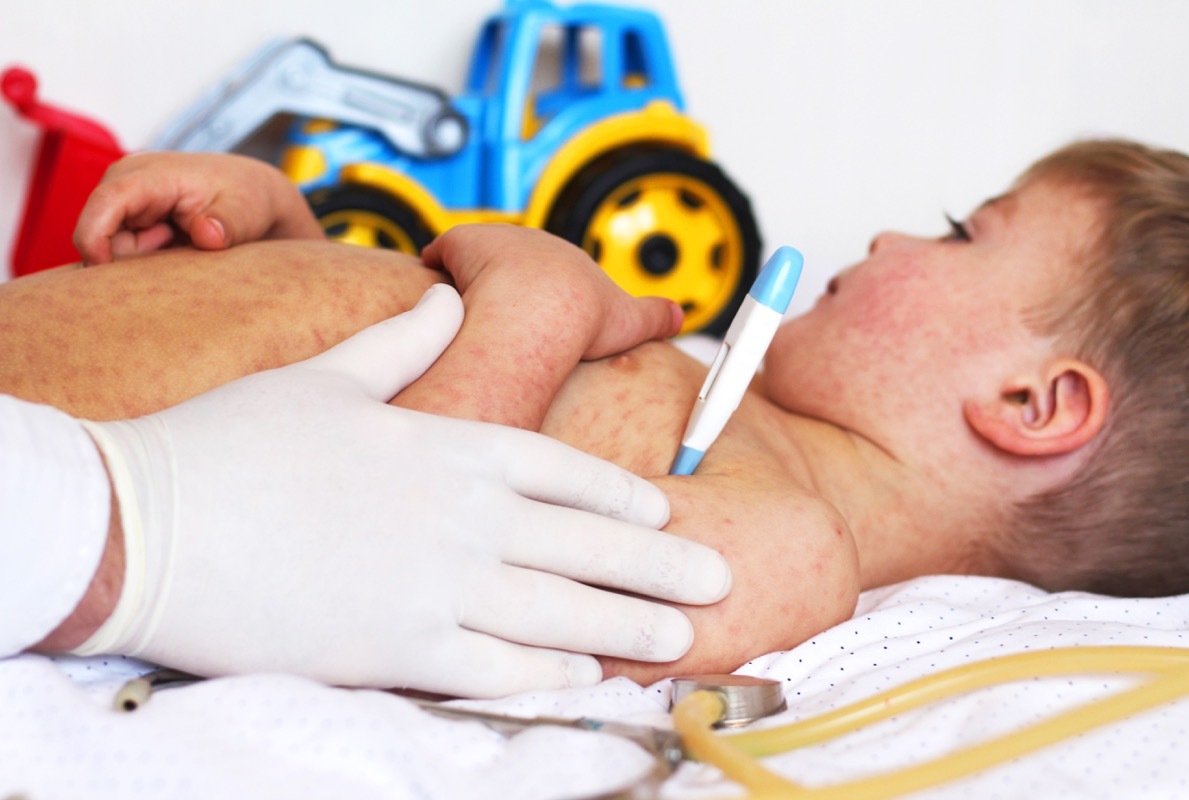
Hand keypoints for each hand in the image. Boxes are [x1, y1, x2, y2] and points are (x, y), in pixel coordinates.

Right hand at [73, 285, 729, 697]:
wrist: (153, 524)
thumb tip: (442, 295)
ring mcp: (439, 586)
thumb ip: (400, 343)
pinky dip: (554, 671)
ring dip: (630, 620)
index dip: (620, 494)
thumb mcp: (326, 377)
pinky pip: (501, 665)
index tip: (661, 510)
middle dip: (659, 562)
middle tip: (720, 575)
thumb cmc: (234, 443)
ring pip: (562, 609)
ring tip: (682, 630)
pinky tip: (593, 673)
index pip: (562, 470)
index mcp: (448, 444)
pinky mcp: (402, 649)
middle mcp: (461, 515)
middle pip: (586, 543)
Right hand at [74, 152, 324, 264]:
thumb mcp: (246, 210)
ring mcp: (124, 206)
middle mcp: (124, 185)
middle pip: (102, 238)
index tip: (105, 277)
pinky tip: (175, 249)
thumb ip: (227, 223)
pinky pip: (123, 257)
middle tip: (179, 248)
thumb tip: (207, 235)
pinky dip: (148, 263)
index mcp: (147, 175)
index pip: (105, 203)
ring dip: (145, 263)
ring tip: (181, 245)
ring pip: (112, 252)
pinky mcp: (129, 224)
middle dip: (133, 260)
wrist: (252, 196)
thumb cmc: (247, 198)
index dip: (95, 239)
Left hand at [422, 224, 682, 359]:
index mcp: (567, 258)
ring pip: (476, 257)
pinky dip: (440, 266)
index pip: (550, 268)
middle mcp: (532, 243)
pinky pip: (444, 253)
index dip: (542, 288)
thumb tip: (679, 315)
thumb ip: (657, 315)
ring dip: (469, 276)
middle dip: (503, 279)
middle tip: (495, 310)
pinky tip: (440, 288)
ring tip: (463, 306)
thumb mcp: (634, 320)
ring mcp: (497, 244)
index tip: (536, 307)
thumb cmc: (586, 317)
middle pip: (512, 258)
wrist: (547, 309)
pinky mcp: (463, 244)